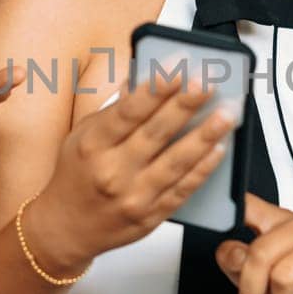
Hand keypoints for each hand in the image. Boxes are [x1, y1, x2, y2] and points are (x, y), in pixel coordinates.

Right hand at [30, 71, 236, 266]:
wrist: (66, 228)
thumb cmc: (76, 176)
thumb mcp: (83, 135)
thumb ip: (116, 109)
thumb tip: (144, 78)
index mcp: (93, 144)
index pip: (128, 110)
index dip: (156, 86)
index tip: (178, 65)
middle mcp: (112, 170)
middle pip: (156, 132)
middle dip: (185, 104)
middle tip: (208, 82)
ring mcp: (133, 196)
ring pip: (175, 162)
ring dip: (205, 136)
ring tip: (227, 114)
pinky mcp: (151, 216)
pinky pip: (182, 190)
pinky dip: (203, 169)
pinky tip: (219, 149)